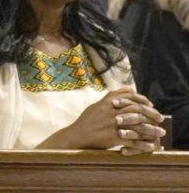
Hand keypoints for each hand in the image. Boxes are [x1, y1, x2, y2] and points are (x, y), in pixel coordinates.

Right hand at [39, 87, 164, 153]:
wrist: (77, 136)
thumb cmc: (87, 121)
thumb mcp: (97, 105)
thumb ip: (111, 97)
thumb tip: (127, 88)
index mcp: (107, 102)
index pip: (129, 96)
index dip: (142, 99)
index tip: (150, 104)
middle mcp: (111, 111)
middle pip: (136, 109)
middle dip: (151, 113)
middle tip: (159, 117)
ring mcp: (112, 124)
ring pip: (137, 124)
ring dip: (151, 129)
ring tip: (159, 132)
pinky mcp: (112, 137)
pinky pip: (132, 141)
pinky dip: (143, 144)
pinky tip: (151, 146)